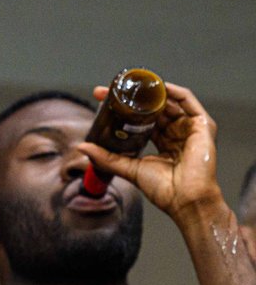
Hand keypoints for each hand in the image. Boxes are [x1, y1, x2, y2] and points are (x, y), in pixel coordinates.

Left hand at [78, 82, 224, 224]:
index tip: (102, 99)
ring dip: (149, 91)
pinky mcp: (202, 125)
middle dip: (132, 97)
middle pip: (153, 107)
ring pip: (168, 101)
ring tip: (131, 84)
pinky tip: (156, 86)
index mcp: (162, 141)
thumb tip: (81, 147)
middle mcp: (176, 132)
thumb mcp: (129, 168)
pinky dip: (172, 91)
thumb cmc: (164, 190)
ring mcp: (190, 128)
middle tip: (110, 90)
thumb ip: (106, 158)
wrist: (185, 200)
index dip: (123, 108)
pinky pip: (187, 100)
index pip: (141, 118)